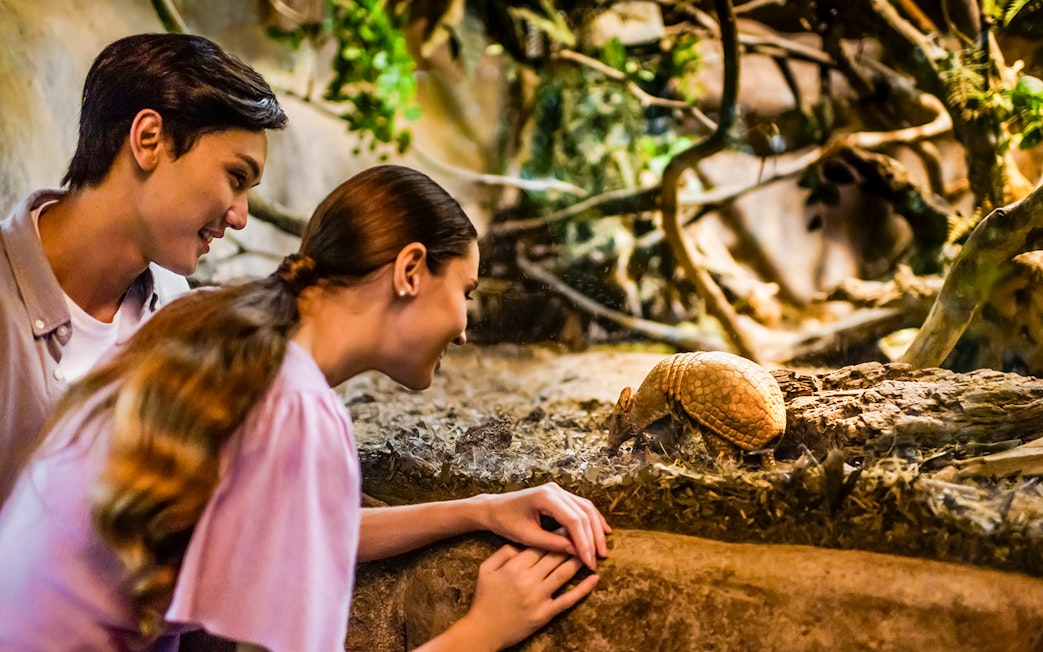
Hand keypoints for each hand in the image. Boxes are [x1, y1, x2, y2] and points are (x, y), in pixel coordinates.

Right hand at [457, 542, 599, 650]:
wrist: (483, 630)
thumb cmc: (484, 599)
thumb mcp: (486, 569)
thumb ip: (503, 552)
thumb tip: (522, 544)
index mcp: (514, 566)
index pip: (540, 545)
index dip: (555, 535)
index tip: (566, 526)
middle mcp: (529, 579)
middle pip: (555, 556)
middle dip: (570, 543)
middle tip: (583, 532)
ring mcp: (539, 597)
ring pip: (564, 573)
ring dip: (578, 560)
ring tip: (590, 550)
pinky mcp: (545, 614)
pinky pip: (568, 599)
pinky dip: (583, 588)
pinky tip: (594, 578)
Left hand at [478, 483, 610, 568]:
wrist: (494, 509)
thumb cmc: (506, 522)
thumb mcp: (527, 537)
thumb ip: (552, 544)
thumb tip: (577, 553)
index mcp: (546, 498)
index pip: (573, 521)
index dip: (584, 542)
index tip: (589, 561)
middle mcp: (555, 490)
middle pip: (584, 513)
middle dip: (593, 538)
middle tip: (598, 559)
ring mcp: (558, 490)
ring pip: (586, 508)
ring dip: (596, 529)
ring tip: (602, 549)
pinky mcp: (560, 495)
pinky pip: (582, 506)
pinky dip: (592, 520)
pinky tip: (602, 531)